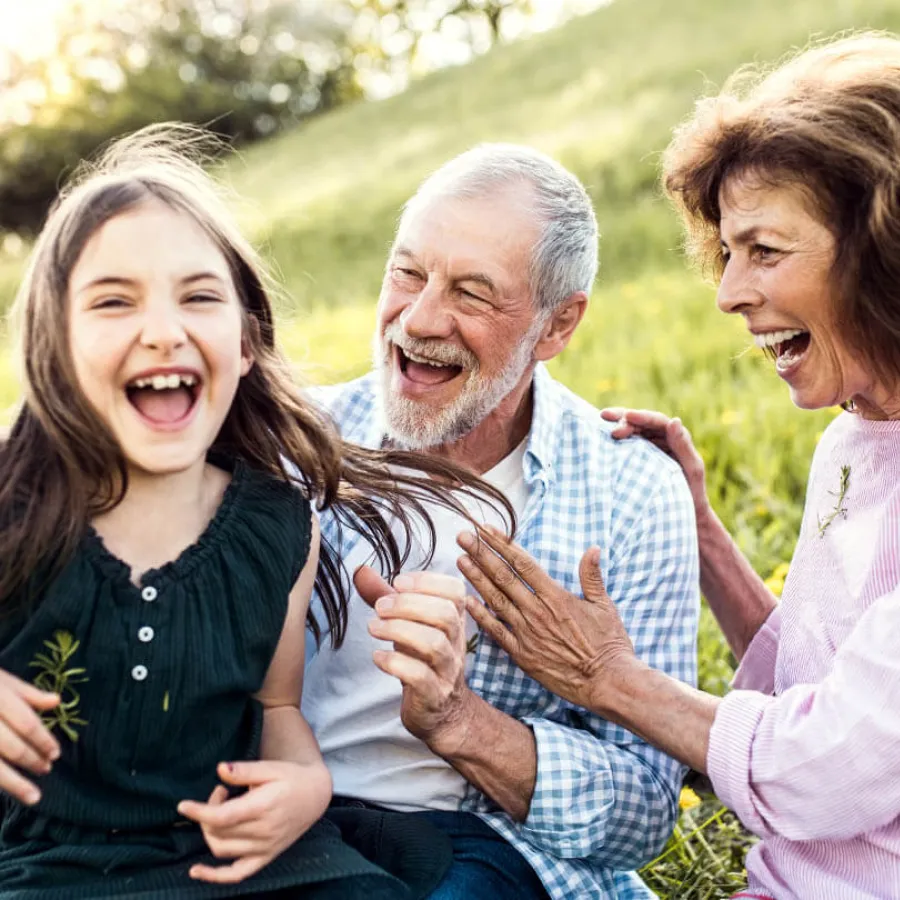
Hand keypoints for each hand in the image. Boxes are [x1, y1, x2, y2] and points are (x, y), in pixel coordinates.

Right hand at [0, 668, 60, 804]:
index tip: (56, 754)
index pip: (26, 723)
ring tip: (33, 796)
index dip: (43, 740)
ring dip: (14, 783)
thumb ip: (28, 694)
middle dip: (31, 760)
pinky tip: (6, 790)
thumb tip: (56, 701)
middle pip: (10, 747)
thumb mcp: (3, 680)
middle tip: (46, 769)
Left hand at [177, 759, 330, 883]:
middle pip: (219, 831)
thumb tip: (220, 769)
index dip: (200, 812)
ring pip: (222, 849)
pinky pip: (236, 874)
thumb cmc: (291, 778)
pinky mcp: (265, 858)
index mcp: (264, 807)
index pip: (223, 817)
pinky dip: (214, 876)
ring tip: (221, 811)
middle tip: (220, 792)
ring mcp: (265, 848)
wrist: (316, 796)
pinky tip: (196, 871)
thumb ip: (244, 770)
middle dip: (208, 812)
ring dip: (210, 831)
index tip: (183, 805)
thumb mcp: (270, 768)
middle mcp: (264, 832)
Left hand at [355, 566, 475, 753]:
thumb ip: (386, 597)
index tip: (397, 583)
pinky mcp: (433, 695)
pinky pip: (420, 677)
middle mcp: (456, 643)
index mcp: (454, 620)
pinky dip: (395, 663)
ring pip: (434, 645)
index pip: (456, 592)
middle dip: (408, 605)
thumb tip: (361, 570)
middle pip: (445, 615)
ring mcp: (448, 670)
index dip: (428, 582)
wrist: (442, 713)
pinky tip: (377, 657)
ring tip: (373, 627)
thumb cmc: (422, 660)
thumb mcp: (408, 625)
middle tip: (379, 608)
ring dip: (399, 631)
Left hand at [456, 526, 636, 714]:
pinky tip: (466, 601)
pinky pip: (497, 632)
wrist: (608, 683)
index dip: (503, 544)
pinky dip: (481, 616)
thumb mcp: (605, 606)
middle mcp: (538, 612)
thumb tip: (593, 549)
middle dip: (481, 554)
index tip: (486, 529)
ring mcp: (528, 634)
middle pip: (503, 577)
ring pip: (495, 600)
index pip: (523, 563)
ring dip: (476, 579)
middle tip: (462, 536)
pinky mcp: (523, 655)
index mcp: (556, 596)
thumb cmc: (609, 644)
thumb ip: (592, 577)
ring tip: (460, 560)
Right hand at [600, 407, 710, 520]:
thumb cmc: (692, 494)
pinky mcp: (638, 459)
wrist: (685, 515)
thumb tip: (674, 420)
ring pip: (631, 431)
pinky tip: (601, 436)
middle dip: (623, 418)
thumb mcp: (692, 469)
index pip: (657, 421)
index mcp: (676, 438)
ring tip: (600, 421)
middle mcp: (662, 439)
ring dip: (616, 425)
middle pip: (641, 423)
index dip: (642, 416)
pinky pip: (625, 445)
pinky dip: (613, 439)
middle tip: (605, 417)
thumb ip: (683, 445)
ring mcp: (649, 448)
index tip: (627, 416)